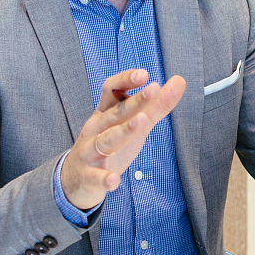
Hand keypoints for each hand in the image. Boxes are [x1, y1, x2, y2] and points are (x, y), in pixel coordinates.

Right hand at [59, 68, 186, 211]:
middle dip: (134, 101)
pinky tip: (114, 180)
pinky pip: (96, 177)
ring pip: (106, 140)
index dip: (126, 80)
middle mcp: (96, 129)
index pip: (111, 90)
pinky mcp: (88, 176)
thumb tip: (179, 81)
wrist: (75, 178)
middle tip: (153, 89)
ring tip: (141, 122)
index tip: (144, 74)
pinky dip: (104, 178)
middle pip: (116, 113)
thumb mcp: (133, 124)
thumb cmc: (108, 146)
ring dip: (123, 131)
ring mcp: (90, 151)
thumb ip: (156, 105)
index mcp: (105, 113)